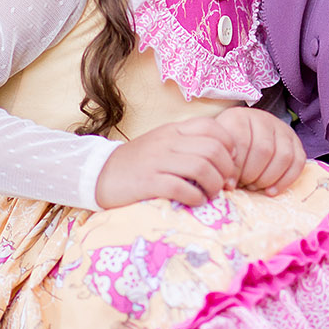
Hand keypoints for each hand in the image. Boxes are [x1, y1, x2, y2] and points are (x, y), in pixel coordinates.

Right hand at [94, 119, 241, 208]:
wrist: (98, 174)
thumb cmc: (138, 162)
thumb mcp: (164, 143)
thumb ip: (190, 144)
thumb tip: (225, 157)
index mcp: (174, 129)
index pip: (212, 127)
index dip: (229, 145)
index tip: (230, 162)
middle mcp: (167, 141)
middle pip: (213, 149)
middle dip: (226, 170)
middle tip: (225, 185)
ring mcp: (157, 161)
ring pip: (201, 167)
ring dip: (214, 185)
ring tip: (210, 195)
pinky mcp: (148, 182)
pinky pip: (181, 188)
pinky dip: (196, 197)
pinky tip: (195, 202)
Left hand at [213, 107, 306, 192]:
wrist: (242, 135)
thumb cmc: (227, 147)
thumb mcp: (218, 149)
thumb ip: (220, 163)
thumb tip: (229, 186)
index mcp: (239, 117)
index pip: (242, 141)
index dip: (236, 168)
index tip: (230, 184)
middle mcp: (263, 118)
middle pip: (264, 150)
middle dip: (252, 175)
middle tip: (243, 185)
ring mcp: (282, 129)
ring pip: (283, 156)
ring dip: (268, 178)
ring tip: (254, 186)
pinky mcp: (295, 141)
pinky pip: (298, 162)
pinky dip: (285, 181)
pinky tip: (270, 191)